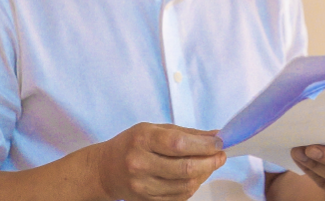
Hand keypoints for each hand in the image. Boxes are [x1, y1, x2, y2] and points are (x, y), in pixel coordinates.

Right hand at [93, 122, 225, 200]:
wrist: (104, 170)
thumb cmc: (132, 144)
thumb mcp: (153, 129)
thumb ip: (185, 133)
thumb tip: (215, 135)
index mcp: (142, 139)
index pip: (178, 144)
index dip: (204, 145)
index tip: (219, 143)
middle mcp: (140, 163)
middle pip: (184, 168)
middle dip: (210, 162)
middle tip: (221, 156)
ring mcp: (142, 185)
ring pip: (185, 185)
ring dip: (204, 175)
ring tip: (209, 165)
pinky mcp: (146, 200)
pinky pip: (179, 197)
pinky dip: (192, 186)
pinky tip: (195, 176)